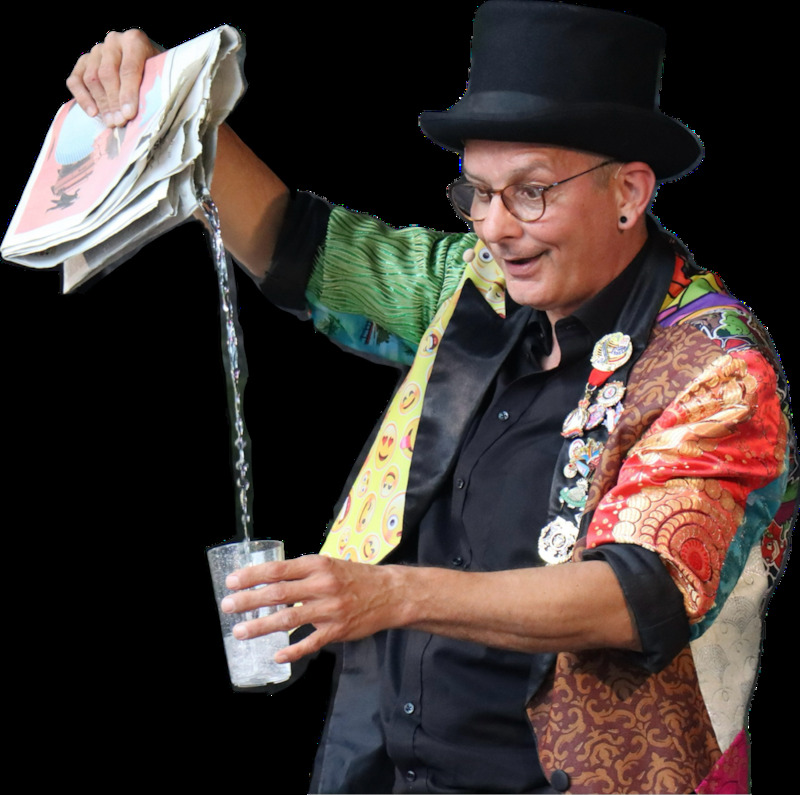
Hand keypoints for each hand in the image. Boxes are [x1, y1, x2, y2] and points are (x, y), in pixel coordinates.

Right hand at [66, 30, 162, 126]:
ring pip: (92, 78)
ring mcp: (96, 50)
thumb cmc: (157, 77)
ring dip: (101, 104)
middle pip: (107, 74)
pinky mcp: (83, 61)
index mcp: (135, 40)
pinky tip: (93, 113)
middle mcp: (113, 41)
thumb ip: (152, 88)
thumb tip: (145, 113)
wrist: (147, 68)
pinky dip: (82, 98)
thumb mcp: (160, 78)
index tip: (129, 114)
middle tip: (119, 122)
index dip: (128, 94)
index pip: (128, 69)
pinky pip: (76, 80)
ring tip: (111, 123)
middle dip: (114, 102)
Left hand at [220, 555, 404, 663]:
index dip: (253, 575)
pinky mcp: (337, 630)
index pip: (278, 569)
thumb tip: (271, 581)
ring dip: (261, 626)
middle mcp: (322, 585)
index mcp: (318, 565)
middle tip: (228, 606)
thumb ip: (303, 573)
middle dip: (249, 600)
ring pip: (288, 619)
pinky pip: (310, 643)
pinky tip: (277, 656)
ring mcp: (329, 609)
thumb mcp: (330, 565)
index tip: (232, 581)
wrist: (390, 593)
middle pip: (278, 593)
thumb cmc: (356, 577)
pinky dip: (292, 651)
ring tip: (240, 632)